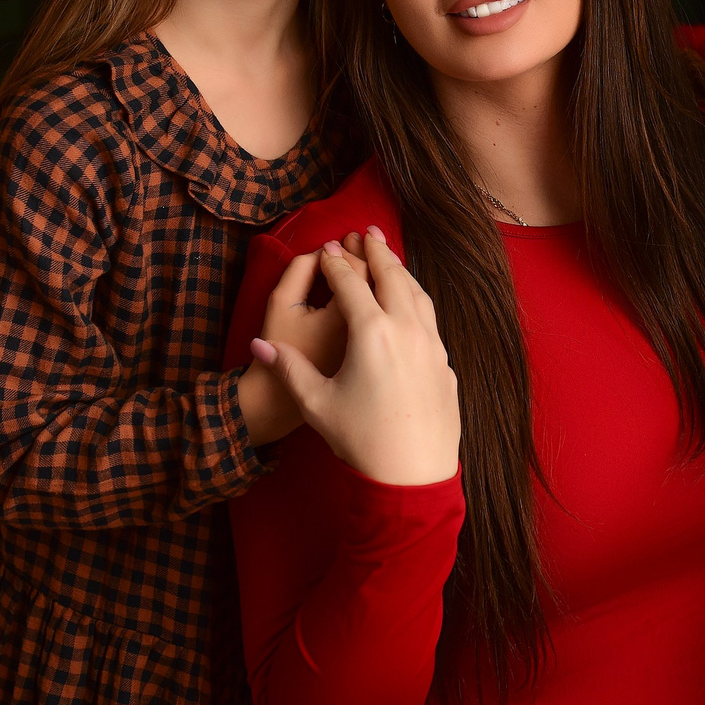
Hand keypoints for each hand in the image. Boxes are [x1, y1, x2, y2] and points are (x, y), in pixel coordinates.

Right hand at [251, 229, 460, 486]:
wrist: (414, 473)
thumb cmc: (361, 439)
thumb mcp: (316, 404)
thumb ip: (288, 368)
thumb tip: (259, 344)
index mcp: (372, 332)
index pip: (351, 284)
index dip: (337, 264)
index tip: (328, 249)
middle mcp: (407, 329)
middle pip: (392, 276)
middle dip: (377, 251)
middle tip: (367, 231)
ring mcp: (432, 344)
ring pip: (418, 293)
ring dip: (402, 270)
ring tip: (390, 257)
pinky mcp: (445, 362)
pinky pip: (431, 318)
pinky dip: (418, 298)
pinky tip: (412, 302)